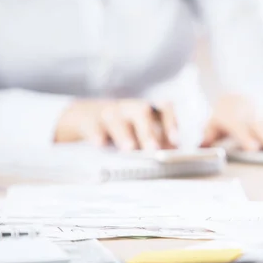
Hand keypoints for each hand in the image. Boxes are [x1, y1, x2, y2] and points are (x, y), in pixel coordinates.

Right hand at [55, 99, 177, 149]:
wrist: (86, 116)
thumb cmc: (123, 126)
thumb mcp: (140, 130)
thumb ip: (158, 140)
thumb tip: (173, 154)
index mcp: (146, 110)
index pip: (163, 108)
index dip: (171, 122)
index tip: (175, 140)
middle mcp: (129, 108)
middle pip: (141, 112)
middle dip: (148, 132)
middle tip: (153, 149)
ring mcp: (109, 113)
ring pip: (117, 118)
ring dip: (124, 134)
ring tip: (129, 148)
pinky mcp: (89, 121)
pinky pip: (93, 125)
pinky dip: (97, 134)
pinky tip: (100, 144)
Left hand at [201, 94, 262, 150]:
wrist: (239, 94)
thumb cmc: (226, 115)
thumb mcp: (213, 122)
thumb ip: (208, 133)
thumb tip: (202, 144)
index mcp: (235, 116)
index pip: (240, 127)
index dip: (247, 137)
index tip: (254, 147)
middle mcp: (252, 116)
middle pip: (262, 126)